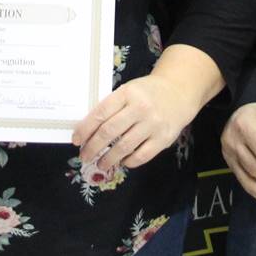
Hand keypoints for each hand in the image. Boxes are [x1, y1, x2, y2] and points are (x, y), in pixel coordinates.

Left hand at [72, 73, 203, 170]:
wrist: (179, 92)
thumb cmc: (147, 93)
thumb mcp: (129, 91)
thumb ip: (113, 107)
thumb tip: (89, 131)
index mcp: (127, 93)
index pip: (100, 113)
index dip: (85, 129)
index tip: (76, 140)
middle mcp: (140, 108)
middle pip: (109, 132)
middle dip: (93, 147)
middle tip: (84, 156)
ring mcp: (153, 124)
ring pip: (124, 147)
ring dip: (108, 159)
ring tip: (100, 164)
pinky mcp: (163, 138)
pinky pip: (142, 156)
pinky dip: (129, 162)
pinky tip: (122, 162)